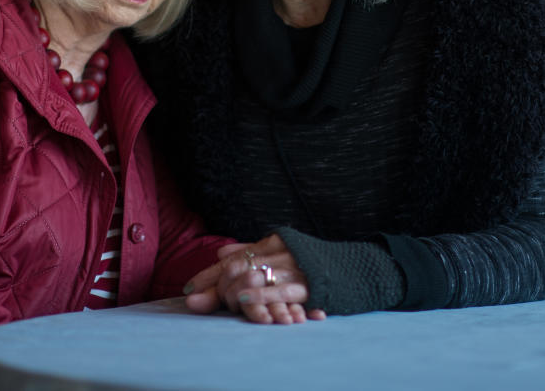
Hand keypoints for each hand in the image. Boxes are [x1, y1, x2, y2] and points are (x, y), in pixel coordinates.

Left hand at [184, 236, 324, 324]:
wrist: (355, 268)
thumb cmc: (313, 262)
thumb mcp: (282, 251)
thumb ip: (252, 250)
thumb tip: (220, 252)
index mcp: (273, 242)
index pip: (233, 257)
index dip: (208, 274)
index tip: (188, 288)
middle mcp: (280, 252)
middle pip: (239, 266)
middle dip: (215, 284)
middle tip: (200, 301)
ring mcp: (294, 268)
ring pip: (256, 276)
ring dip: (233, 291)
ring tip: (217, 300)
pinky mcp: (309, 285)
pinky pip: (281, 291)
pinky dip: (261, 295)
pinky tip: (245, 299)